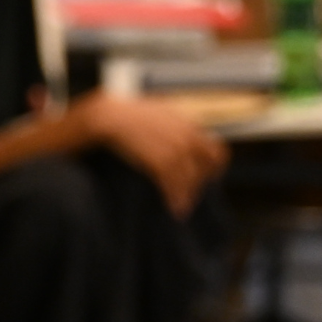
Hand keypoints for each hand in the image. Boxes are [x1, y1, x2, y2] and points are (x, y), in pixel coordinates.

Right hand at [73, 94, 227, 216]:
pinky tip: (173, 207)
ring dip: (187, 196)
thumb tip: (178, 137)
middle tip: (190, 196)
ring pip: (190, 178)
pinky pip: (174, 184)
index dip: (213, 167)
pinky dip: (175, 198)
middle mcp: (186, 135)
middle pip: (206, 167)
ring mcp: (173, 148)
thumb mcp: (157, 113)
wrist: (106, 115)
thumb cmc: (126, 115)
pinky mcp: (159, 160)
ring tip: (181, 208)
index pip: (215, 150)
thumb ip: (173, 125)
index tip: (205, 178)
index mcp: (187, 123)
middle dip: (199, 183)